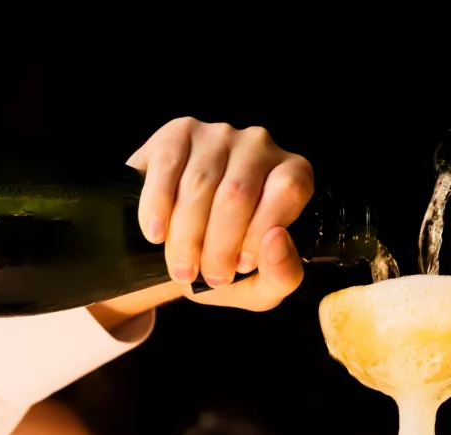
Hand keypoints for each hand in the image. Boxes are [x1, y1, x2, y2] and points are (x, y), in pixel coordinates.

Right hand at [126, 117, 313, 311]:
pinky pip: (167, 167)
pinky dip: (157, 206)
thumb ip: (284, 274)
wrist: (179, 252)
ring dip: (187, 235)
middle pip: (238, 192)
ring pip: (200, 183)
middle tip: (209, 278)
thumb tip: (277, 241)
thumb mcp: (265, 285)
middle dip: (219, 245)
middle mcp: (261, 145)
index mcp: (294, 174)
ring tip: (182, 267)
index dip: (260, 232)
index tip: (241, 266)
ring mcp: (219, 134)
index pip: (287, 191)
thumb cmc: (231, 265)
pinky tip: (156, 234)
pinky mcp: (179, 132)